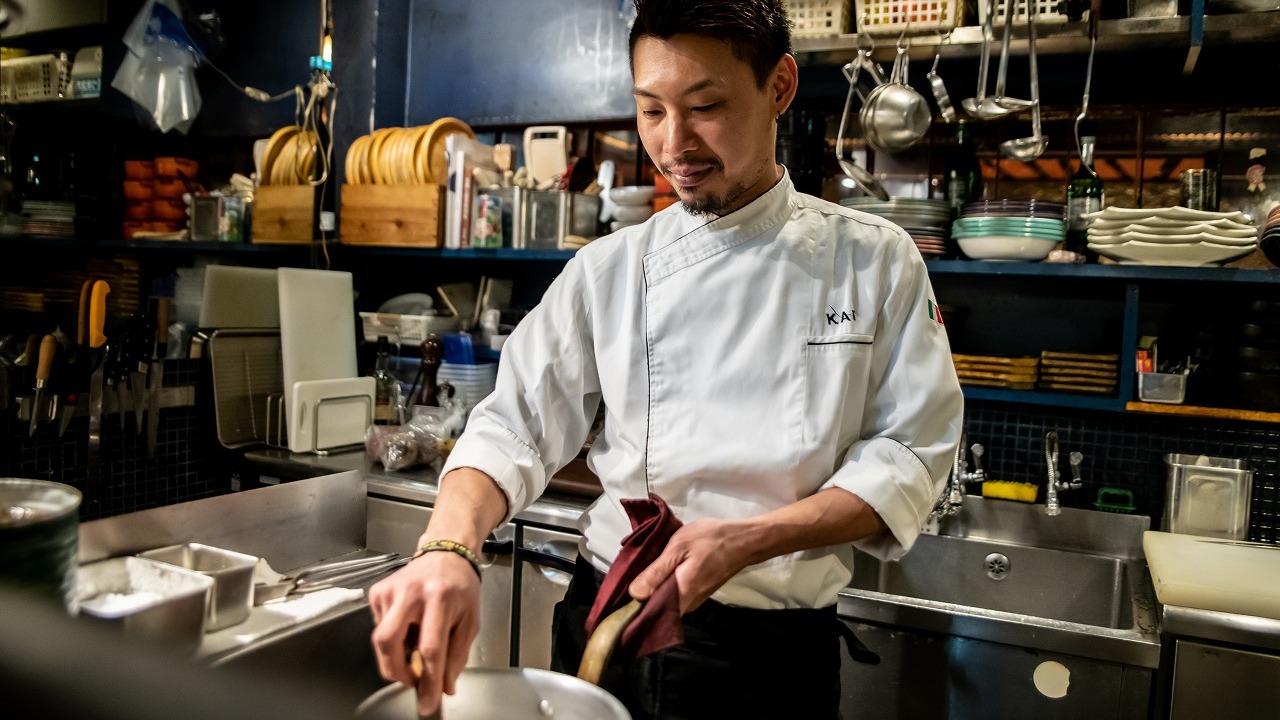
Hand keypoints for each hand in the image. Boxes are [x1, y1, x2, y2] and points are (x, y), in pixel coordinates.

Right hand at [368, 551, 479, 716]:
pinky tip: (408, 625)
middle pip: (389, 642)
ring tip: (416, 644)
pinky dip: (393, 637)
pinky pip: (379, 627)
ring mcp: (391, 590)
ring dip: (397, 654)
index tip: (427, 702)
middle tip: (410, 681)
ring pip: (382, 639)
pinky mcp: (378, 591)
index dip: (427, 681)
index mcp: (440, 598)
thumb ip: (458, 656)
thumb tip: (444, 687)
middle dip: (396, 672)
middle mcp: (412, 592)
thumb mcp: (470, 620)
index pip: (430, 648)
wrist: (446, 554)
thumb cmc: (460, 587)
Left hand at [626, 518, 749, 613]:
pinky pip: (674, 596)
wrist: (744, 540)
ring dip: (651, 593)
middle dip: (638, 601)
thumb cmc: (712, 540)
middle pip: (656, 611)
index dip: (631, 612)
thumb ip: (656, 572)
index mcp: (680, 595)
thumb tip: (634, 594)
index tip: (615, 605)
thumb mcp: (679, 548)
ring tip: (636, 576)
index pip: (649, 615)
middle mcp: (687, 604)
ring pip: (664, 603)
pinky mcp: (697, 592)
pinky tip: (656, 574)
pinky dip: (662, 588)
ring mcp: (694, 599)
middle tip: (623, 585)